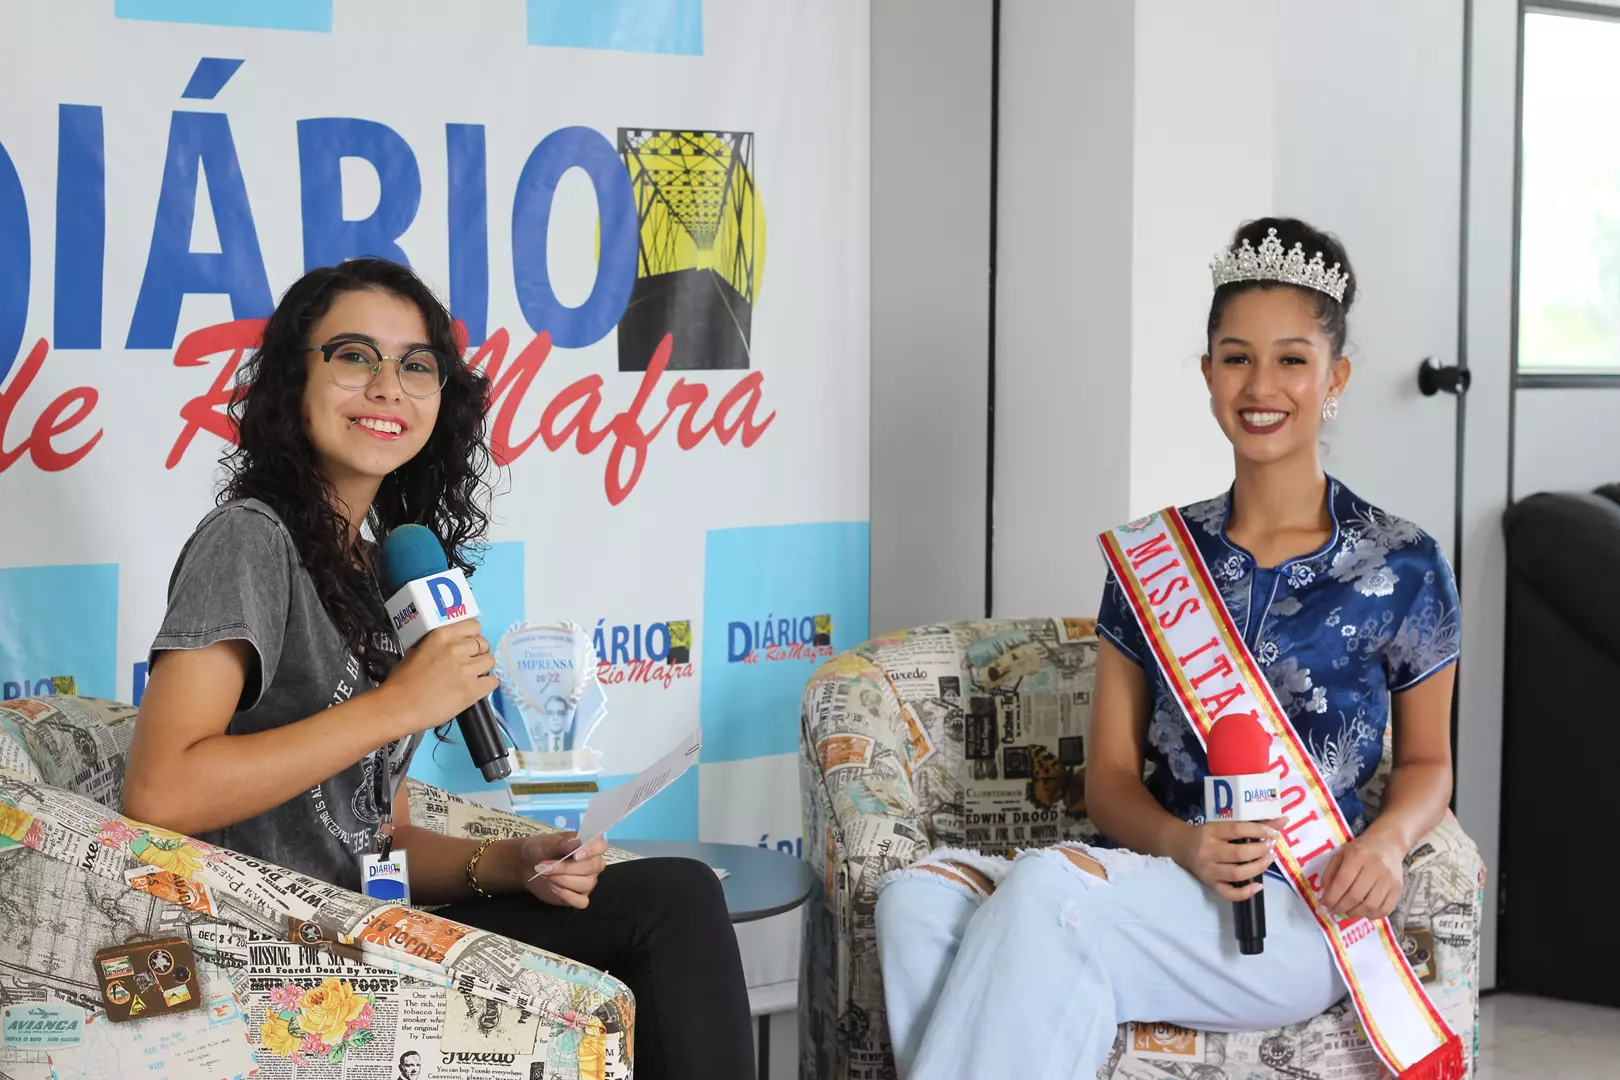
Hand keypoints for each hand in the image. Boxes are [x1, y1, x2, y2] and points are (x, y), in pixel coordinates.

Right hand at [382, 619, 498, 732]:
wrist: (398, 707)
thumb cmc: (402, 680)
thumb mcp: (416, 650)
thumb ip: (436, 644)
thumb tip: (450, 643)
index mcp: (442, 635)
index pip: (474, 625)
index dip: (472, 637)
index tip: (467, 646)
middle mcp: (457, 648)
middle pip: (483, 644)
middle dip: (477, 653)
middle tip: (466, 664)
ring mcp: (466, 669)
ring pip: (490, 661)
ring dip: (482, 669)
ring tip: (470, 677)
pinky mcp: (472, 690)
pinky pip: (493, 681)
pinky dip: (486, 685)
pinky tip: (475, 689)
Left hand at [520, 832, 608, 908]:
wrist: (527, 864)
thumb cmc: (540, 849)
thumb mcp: (547, 843)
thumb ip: (563, 844)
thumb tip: (577, 844)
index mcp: (588, 845)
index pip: (600, 846)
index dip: (591, 850)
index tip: (575, 855)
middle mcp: (592, 863)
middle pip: (592, 867)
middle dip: (567, 868)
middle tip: (546, 866)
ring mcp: (587, 881)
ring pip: (586, 884)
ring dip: (564, 880)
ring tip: (546, 875)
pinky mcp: (578, 896)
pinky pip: (582, 901)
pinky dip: (568, 896)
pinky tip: (554, 888)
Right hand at [1172, 817, 1286, 901]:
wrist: (1181, 847)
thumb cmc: (1206, 834)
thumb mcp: (1222, 824)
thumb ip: (1252, 823)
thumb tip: (1283, 820)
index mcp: (1210, 832)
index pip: (1237, 829)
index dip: (1258, 831)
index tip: (1273, 833)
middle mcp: (1208, 851)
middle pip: (1239, 854)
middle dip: (1260, 850)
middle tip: (1271, 846)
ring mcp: (1209, 870)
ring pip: (1237, 873)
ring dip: (1258, 867)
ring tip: (1268, 859)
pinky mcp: (1211, 884)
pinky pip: (1229, 893)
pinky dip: (1245, 892)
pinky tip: (1259, 886)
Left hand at [1317, 831, 1404, 920]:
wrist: (1388, 843)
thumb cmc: (1360, 850)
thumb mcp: (1340, 855)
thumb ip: (1329, 874)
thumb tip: (1323, 897)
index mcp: (1357, 856)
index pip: (1342, 882)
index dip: (1331, 898)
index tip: (1322, 907)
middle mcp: (1375, 867)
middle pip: (1356, 896)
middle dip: (1340, 908)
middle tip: (1333, 910)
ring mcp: (1389, 879)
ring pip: (1370, 905)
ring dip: (1355, 913)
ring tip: (1347, 911)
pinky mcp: (1398, 889)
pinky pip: (1385, 909)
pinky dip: (1372, 915)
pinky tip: (1363, 911)